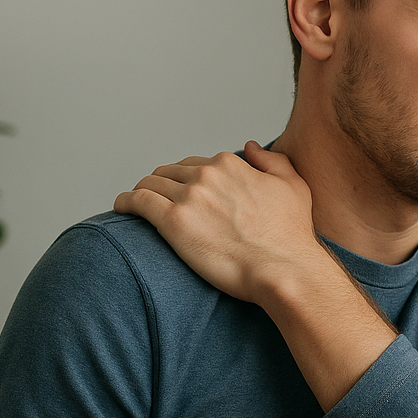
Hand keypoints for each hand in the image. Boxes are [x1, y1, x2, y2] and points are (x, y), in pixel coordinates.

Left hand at [114, 141, 326, 304]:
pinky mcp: (172, 222)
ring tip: (139, 205)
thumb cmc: (292, 236)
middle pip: (170, 171)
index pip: (197, 163)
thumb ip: (272, 161)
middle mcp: (207, 174)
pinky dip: (125, 202)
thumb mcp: (295, 187)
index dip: (189, 178)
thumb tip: (250, 146)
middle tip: (161, 201)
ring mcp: (188, 197)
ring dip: (143, 191)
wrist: (284, 270)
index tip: (185, 193)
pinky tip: (122, 208)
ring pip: (150, 183)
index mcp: (230, 164)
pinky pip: (137, 201)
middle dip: (164, 184)